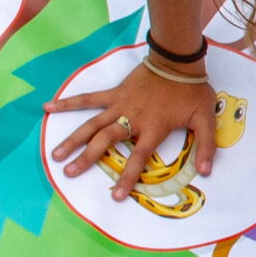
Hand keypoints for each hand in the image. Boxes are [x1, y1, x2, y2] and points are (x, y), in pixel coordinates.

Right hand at [46, 63, 217, 199]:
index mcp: (153, 128)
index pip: (138, 158)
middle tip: (68, 173)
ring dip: (73, 139)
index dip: (127, 177)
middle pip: (105, 141)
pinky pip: (89, 98)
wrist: (178, 61)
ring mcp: (120, 105)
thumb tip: (206, 172)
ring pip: (92, 124)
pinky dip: (69, 102)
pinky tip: (48, 107)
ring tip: (55, 154)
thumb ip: (206, 147)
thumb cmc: (192, 91)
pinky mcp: (115, 92)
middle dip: (86, 158)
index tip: (116, 196)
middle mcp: (132, 119)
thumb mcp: (206, 119)